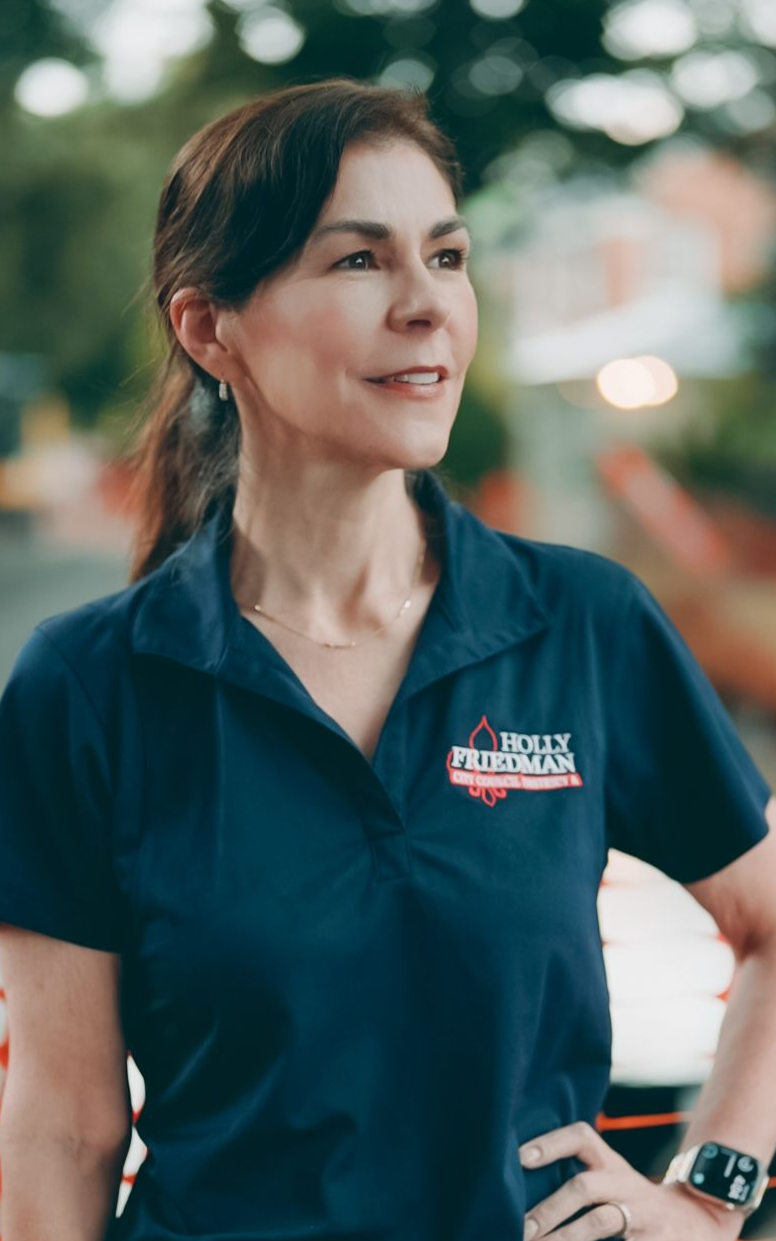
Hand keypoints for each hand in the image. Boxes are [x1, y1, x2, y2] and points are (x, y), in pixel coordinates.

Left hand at [519, 1121, 744, 1240]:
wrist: (696, 1221)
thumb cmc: (635, 1201)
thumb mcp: (612, 1179)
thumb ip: (580, 1176)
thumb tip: (520, 1189)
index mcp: (611, 1164)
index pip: (581, 1137)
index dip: (550, 1143)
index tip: (521, 1157)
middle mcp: (624, 1183)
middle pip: (583, 1186)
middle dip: (550, 1209)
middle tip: (522, 1228)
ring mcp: (640, 1213)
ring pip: (599, 1221)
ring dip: (566, 1237)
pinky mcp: (652, 1240)